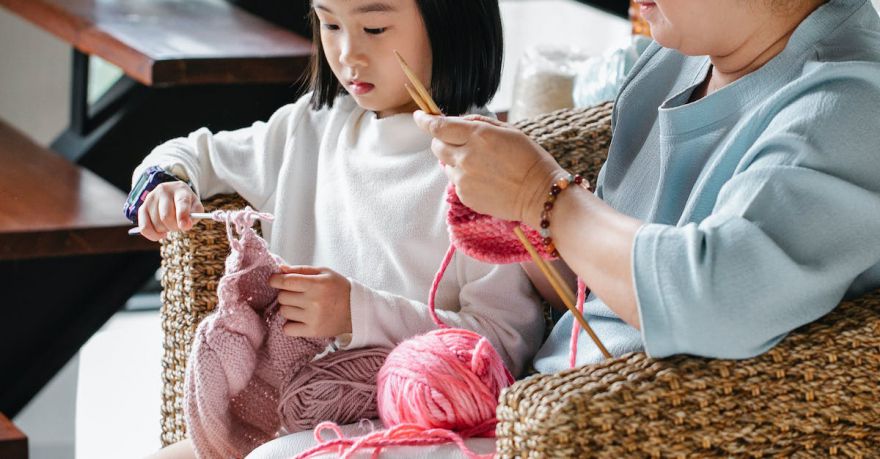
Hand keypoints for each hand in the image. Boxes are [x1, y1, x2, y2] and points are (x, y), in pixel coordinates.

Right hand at [137, 181, 203, 240]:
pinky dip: (153, 235)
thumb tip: (185, 225)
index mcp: (180, 189)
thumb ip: (194, 216)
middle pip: (166, 216)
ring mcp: (150, 198)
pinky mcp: (142, 208)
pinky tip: (161, 233)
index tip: (185, 226)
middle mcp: (163, 191)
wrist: (173, 195)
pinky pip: (144, 228)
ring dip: (166, 230)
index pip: (181, 202)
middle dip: (175, 227)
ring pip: (156, 224)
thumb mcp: (196, 207)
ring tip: (170, 223)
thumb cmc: (187, 204)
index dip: (182, 215)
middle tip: (179, 226)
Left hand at [268, 265, 352, 337]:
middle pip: (282, 297)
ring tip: (301, 307)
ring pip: (283, 312)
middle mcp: (313, 301)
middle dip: (286, 294)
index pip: (285, 282)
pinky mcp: (313, 331)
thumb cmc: (339, 288)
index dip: (275, 280)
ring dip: (288, 308)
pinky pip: (287, 329)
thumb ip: (301, 270)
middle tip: (297, 294)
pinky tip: (299, 319)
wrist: (357, 310)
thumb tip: (280, 269)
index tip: (275, 280)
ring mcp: (312, 318)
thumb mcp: (324, 273)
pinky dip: (290, 324)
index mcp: (316, 284)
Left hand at [413, 111, 564, 226]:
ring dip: (455, 160)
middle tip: (457, 141)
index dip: (424, 120)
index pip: (438, 126)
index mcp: (478, 135)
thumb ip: (477, 123)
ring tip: (481, 164)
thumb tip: (456, 122)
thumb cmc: (528, 158)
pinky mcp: (465, 195)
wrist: (539, 194)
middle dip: (441, 140)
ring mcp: (463, 178)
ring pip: (445, 164)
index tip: (419, 116)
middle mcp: (466, 156)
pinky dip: (464, 177)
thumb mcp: (508, 130)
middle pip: (436, 145)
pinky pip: (455, 181)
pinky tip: (485, 178)